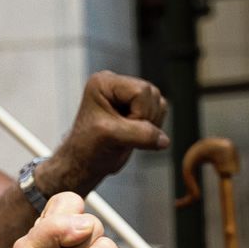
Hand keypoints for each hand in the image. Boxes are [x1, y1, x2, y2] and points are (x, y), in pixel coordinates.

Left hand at [41, 71, 169, 195]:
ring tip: (127, 136)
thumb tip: (164, 140)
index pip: (140, 91)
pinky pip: (160, 112)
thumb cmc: (86, 148)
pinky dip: (153, 127)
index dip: (137, 114)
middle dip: (143, 120)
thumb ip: (139, 134)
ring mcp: (128, 95)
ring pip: (158, 103)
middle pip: (152, 95)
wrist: (84, 164)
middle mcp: (117, 84)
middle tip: (122, 135)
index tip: (119, 130)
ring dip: (149, 124)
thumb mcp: (110, 137)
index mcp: (103, 83)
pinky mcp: (138, 107)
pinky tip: (134, 136)